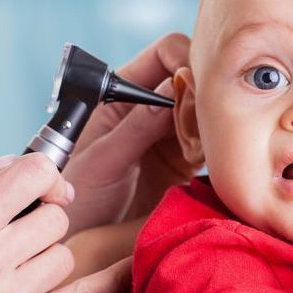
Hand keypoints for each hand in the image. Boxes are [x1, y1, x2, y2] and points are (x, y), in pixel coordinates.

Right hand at [0, 154, 130, 292]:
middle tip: (17, 238)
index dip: (45, 176)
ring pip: (65, 255)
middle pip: (57, 219)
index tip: (43, 187)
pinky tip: (126, 268)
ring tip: (15, 271)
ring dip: (47, 258)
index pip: (34, 174)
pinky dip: (108, 280)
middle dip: (42, 223)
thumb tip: (28, 166)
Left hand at [63, 33, 194, 235]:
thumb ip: (137, 126)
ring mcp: (169, 133)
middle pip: (192, 79)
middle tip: (203, 123)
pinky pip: (210, 142)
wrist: (82, 238)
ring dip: (210, 124)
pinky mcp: (184, 159)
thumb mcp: (103, 160)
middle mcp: (149, 107)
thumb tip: (173, 86)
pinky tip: (203, 162)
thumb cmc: (77, 196)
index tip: (196, 87)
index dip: (185, 61)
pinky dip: (215, 148)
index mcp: (122, 93)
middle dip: (204, 94)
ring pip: (206, 110)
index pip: (164, 54)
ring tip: (197, 150)